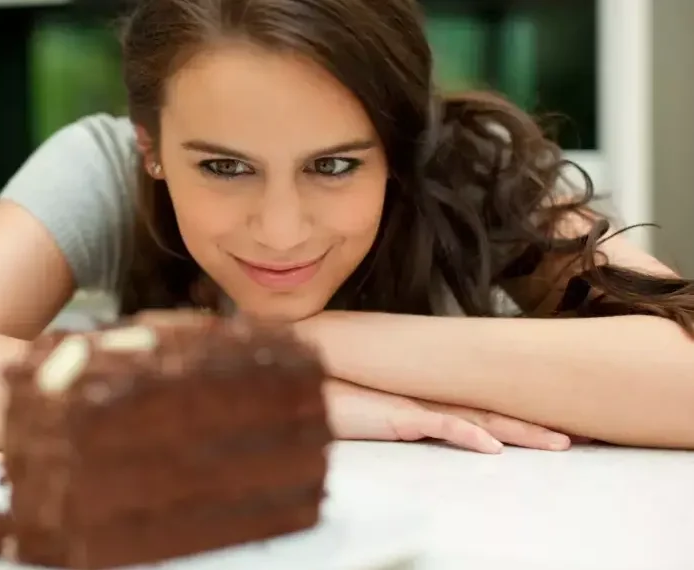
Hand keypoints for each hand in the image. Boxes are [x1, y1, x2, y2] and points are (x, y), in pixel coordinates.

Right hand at [325, 379, 573, 453]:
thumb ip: (408, 413)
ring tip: (560, 444)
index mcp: (433, 396)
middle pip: (497, 411)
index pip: (488, 406)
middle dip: (540, 423)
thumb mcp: (381, 407)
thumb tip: (433, 421)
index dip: (525, 415)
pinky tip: (493, 448)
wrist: (305, 379)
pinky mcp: (397, 415)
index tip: (562, 423)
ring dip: (521, 433)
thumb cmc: (337, 393)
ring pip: (480, 419)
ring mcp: (418, 404)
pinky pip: (441, 426)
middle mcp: (433, 397)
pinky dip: (468, 437)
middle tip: (584, 434)